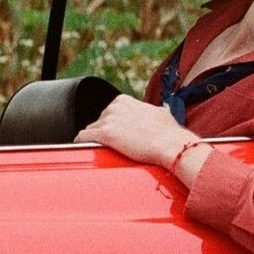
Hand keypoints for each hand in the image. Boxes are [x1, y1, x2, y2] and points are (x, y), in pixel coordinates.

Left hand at [75, 93, 189, 169]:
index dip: (112, 125)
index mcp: (125, 101)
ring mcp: (109, 119)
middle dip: (104, 133)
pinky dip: (82, 144)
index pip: (108, 113)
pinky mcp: (105, 134)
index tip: (117, 135)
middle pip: (99, 121)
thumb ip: (148, 112)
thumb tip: (153, 113)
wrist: (170, 144)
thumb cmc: (168, 133)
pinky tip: (84, 151)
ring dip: (95, 141)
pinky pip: (83, 137)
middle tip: (113, 146)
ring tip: (103, 152)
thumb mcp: (159, 114)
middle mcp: (115, 107)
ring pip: (91, 130)